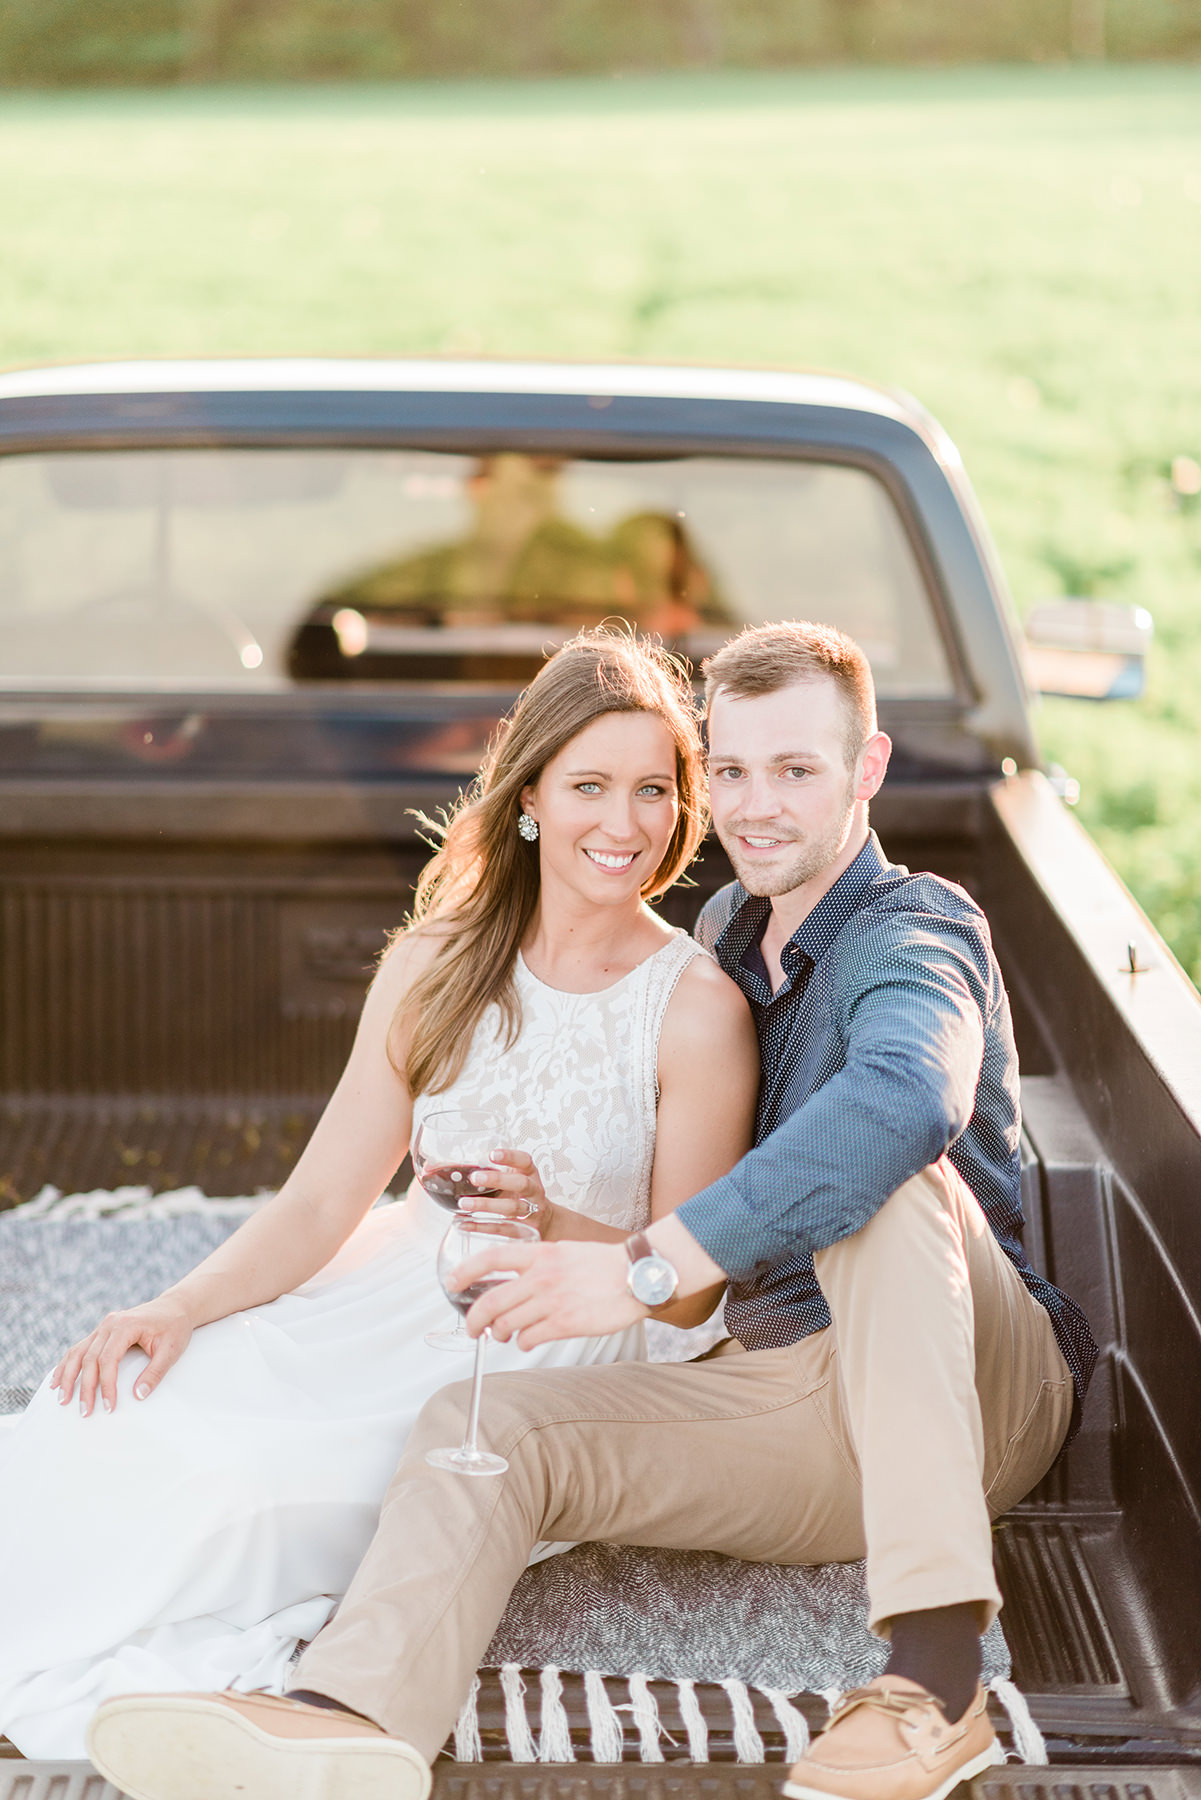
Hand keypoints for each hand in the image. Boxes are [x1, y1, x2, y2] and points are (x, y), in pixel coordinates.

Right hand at [50, 1296, 194, 1415]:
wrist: (175, 1307)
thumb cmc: (174, 1327)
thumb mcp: (171, 1350)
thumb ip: (155, 1372)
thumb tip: (139, 1396)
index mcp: (125, 1326)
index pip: (108, 1360)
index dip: (106, 1385)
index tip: (109, 1406)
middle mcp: (109, 1324)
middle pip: (89, 1359)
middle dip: (85, 1387)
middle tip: (84, 1411)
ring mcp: (103, 1326)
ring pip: (78, 1352)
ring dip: (67, 1376)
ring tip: (62, 1399)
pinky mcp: (101, 1331)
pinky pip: (79, 1348)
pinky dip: (67, 1364)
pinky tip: (57, 1380)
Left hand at [449, 1238, 643, 1348]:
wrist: (638, 1274)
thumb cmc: (604, 1264)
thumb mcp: (565, 1251)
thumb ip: (539, 1263)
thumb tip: (514, 1280)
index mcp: (540, 1253)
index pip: (491, 1258)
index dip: (465, 1272)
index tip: (451, 1283)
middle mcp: (541, 1276)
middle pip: (490, 1301)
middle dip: (474, 1320)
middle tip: (472, 1329)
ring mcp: (552, 1301)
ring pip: (506, 1325)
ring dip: (499, 1334)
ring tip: (503, 1336)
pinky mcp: (565, 1323)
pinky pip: (529, 1339)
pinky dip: (523, 1342)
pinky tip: (529, 1339)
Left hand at [459, 1147, 553, 1237]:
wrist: (545, 1221)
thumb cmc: (522, 1196)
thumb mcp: (516, 1179)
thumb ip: (497, 1173)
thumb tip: (458, 1167)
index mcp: (531, 1175)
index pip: (525, 1162)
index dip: (510, 1157)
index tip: (492, 1155)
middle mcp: (534, 1193)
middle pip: (521, 1184)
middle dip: (498, 1180)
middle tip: (475, 1178)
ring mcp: (530, 1213)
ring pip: (511, 1208)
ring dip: (487, 1205)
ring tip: (464, 1203)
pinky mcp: (523, 1231)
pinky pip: (501, 1229)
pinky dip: (481, 1226)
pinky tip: (464, 1223)